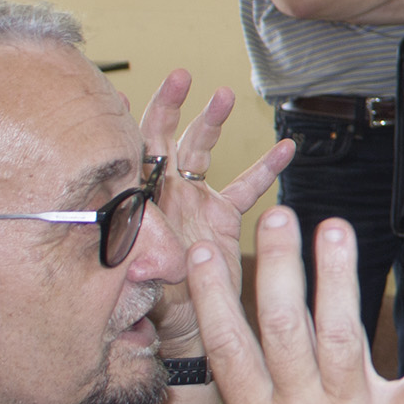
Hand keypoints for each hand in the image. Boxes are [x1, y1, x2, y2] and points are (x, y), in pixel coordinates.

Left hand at [136, 69, 295, 347]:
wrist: (184, 326)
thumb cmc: (151, 303)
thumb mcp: (135, 276)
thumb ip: (138, 256)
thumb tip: (139, 247)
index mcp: (138, 202)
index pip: (128, 155)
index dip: (124, 125)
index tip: (118, 95)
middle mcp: (163, 194)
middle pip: (164, 139)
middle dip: (169, 105)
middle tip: (180, 77)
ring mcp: (193, 200)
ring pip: (202, 151)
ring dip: (212, 121)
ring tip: (224, 96)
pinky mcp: (222, 215)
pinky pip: (246, 185)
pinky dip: (266, 168)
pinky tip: (285, 149)